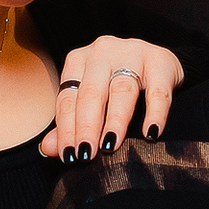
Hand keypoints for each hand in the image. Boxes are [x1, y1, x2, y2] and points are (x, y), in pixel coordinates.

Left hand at [39, 37, 182, 160]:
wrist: (159, 63)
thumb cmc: (117, 84)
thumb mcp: (91, 101)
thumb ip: (70, 125)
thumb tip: (47, 149)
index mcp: (79, 61)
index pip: (68, 99)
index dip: (66, 128)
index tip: (68, 155)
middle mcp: (102, 52)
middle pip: (91, 93)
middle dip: (87, 127)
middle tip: (86, 154)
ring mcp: (133, 53)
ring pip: (122, 90)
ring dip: (115, 121)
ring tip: (110, 145)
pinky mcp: (161, 61)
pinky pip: (157, 91)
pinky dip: (154, 114)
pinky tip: (150, 133)